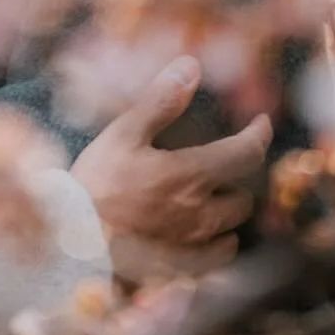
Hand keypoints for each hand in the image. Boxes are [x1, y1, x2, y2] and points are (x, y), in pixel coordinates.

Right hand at [70, 56, 270, 280]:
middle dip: (235, 180)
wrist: (74, 241)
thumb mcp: (123, 134)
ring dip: (226, 212)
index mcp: (191, 175)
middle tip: (220, 166)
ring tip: (209, 199)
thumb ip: (160, 101)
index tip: (261, 124)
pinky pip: (216, 259)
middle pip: (243, 197)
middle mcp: (201, 213)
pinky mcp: (182, 269)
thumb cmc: (97, 184)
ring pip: (231, 230)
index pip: (246, 154)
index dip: (259, 135)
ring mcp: (193, 245)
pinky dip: (217, 245)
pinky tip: (202, 235)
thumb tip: (192, 66)